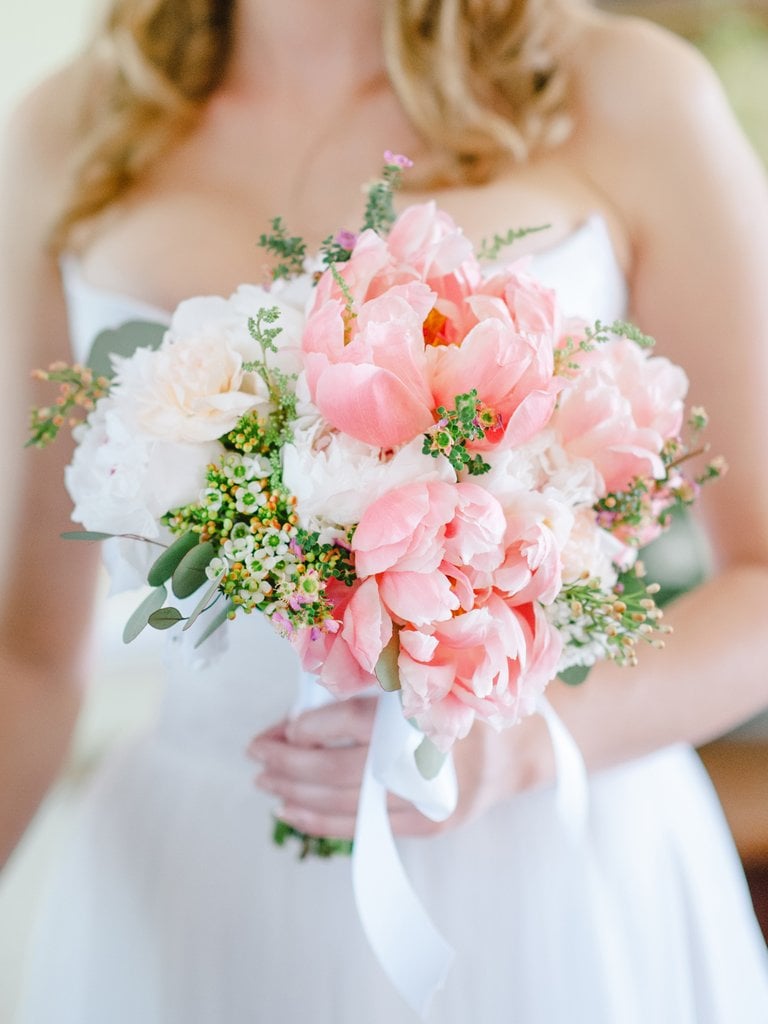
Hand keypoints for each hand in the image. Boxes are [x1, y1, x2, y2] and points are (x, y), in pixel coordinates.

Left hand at [247, 696, 555, 839]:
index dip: (314, 726)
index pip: (357, 722)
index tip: (285, 727)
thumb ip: (378, 682)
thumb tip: (309, 698)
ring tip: (265, 782)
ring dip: (297, 793)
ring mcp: (429, 798)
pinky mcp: (429, 823)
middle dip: (290, 762)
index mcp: (427, 711)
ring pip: (347, 802)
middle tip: (256, 753)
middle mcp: (428, 758)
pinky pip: (365, 827)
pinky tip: (294, 811)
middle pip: (341, 767)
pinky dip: (324, 821)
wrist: (522, 747)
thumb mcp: (432, 675)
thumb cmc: (468, 701)